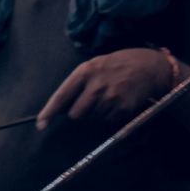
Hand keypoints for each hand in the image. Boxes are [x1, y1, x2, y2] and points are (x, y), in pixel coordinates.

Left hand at [38, 48, 173, 128]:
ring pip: (92, 119)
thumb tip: (61, 108)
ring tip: (108, 96)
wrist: (148, 66)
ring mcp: (110, 98)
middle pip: (75, 114)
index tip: (41, 125)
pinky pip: (107, 121)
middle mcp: (96, 85)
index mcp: (85, 71)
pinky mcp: (123, 108)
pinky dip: (110, 115)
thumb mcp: (94, 65)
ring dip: (96, 113)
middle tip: (90, 100)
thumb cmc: (116, 65)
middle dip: (79, 112)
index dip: (49, 112)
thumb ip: (77, 84)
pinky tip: (117, 101)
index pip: (61, 96)